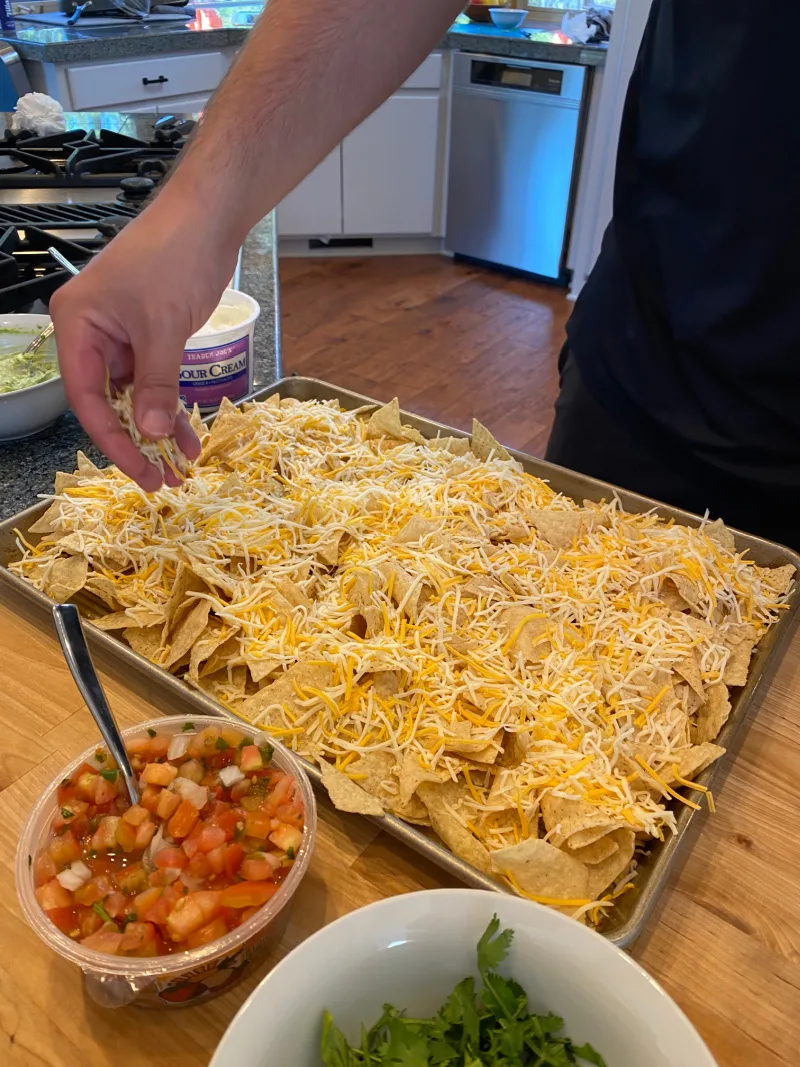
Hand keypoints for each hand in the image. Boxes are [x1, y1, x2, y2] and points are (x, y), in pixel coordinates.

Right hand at [50, 198, 238, 489]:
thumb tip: (151, 434)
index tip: (138, 470)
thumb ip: (157, 384)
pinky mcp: (148, 333)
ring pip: (134, 395)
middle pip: (107, 401)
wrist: (209, 216)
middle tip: (160, 479)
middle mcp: (91, 332)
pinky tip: (188, 434)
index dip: (111, 439)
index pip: (85, 397)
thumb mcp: (164, 328)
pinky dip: (170, 404)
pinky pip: (154, 379)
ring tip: (180, 466)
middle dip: (136, 441)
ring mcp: (120, 333)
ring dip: (157, 428)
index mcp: (77, 325)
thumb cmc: (175, 258)